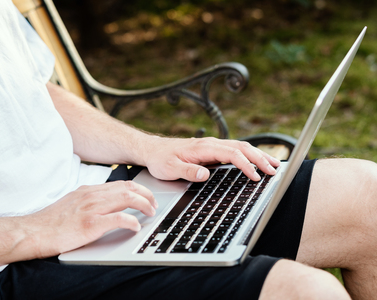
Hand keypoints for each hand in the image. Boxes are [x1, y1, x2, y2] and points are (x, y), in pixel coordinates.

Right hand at [27, 181, 156, 256]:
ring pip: (126, 199)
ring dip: (143, 205)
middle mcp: (92, 196)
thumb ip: (90, 201)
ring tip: (150, 213)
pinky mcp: (89, 224)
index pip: (121, 184)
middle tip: (154, 205)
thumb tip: (108, 205)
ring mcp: (91, 208)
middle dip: (146, 195)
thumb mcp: (73, 204)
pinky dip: (131, 221)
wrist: (33, 232)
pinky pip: (117, 218)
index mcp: (89, 191)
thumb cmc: (52, 222)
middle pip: (128, 188)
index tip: (147, 197)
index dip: (138, 190)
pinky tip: (136, 226)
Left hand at [144, 137, 280, 181]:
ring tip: (273, 164)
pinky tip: (256, 162)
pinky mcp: (212, 150)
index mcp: (203, 147)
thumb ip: (187, 171)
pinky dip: (249, 155)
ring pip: (241, 147)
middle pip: (242, 147)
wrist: (152, 150)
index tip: (255, 176)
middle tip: (274, 170)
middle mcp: (210, 144)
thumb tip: (205, 175)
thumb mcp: (169, 168)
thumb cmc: (160, 159)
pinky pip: (235, 150)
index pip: (231, 153)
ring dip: (258, 155)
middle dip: (260, 158)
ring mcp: (212, 146)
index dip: (246, 164)